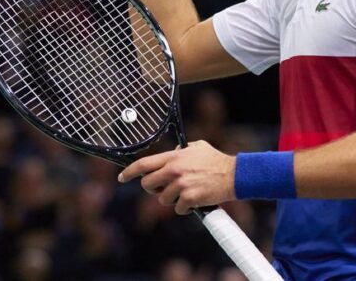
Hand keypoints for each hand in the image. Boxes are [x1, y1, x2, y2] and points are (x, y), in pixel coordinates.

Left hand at [118, 140, 234, 214]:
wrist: (234, 175)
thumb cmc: (216, 160)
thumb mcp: (197, 147)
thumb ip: (180, 149)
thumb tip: (171, 151)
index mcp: (173, 157)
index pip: (144, 164)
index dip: (129, 172)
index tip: (122, 177)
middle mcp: (174, 170)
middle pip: (147, 185)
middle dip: (153, 189)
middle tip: (164, 188)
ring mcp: (181, 185)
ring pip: (162, 199)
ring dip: (172, 199)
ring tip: (186, 193)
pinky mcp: (190, 199)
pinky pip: (178, 209)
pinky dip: (185, 208)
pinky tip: (195, 201)